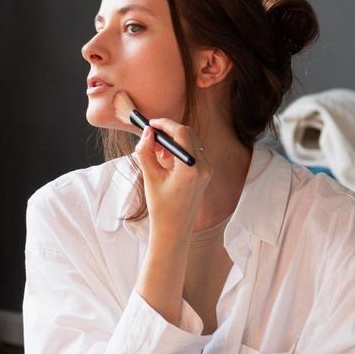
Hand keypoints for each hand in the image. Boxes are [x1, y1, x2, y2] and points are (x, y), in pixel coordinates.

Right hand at [134, 119, 210, 237]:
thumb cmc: (161, 207)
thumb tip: (147, 132)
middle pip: (188, 134)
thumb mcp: (150, 177)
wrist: (174, 229)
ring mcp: (207, 170)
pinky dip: (180, 150)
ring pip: (191, 142)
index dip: (165, 124)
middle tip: (151, 137)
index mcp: (190, 168)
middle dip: (169, 131)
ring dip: (174, 141)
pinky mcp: (206, 173)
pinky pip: (194, 152)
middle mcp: (204, 167)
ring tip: (156, 152)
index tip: (150, 124)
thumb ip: (146, 151)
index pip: (181, 133)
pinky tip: (166, 160)